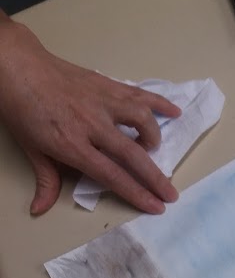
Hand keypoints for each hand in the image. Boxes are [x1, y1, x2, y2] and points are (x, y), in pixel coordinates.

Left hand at [0, 15, 180, 214]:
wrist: (17, 66)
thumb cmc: (22, 109)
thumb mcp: (31, 149)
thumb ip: (45, 181)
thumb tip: (39, 210)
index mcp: (73, 145)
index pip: (112, 176)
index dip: (136, 193)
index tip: (155, 206)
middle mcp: (92, 124)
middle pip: (133, 154)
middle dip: (156, 177)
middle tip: (171, 194)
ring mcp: (101, 101)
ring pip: (141, 119)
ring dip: (153, 136)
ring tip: (153, 147)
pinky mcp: (105, 84)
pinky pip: (137, 94)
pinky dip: (158, 103)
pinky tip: (174, 111)